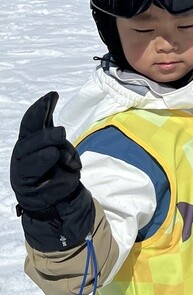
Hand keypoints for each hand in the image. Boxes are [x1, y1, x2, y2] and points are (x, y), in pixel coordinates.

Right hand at [10, 92, 93, 250]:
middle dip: (45, 138)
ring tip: (54, 154)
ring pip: (32, 166)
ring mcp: (23, 179)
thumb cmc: (50, 164)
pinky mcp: (32, 196)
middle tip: (62, 132)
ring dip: (46, 159)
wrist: (52, 199)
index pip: (29, 125)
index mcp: (26, 144)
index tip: (52, 97)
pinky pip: (50, 187)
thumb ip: (48, 121)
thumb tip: (52, 95)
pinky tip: (70, 180)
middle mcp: (20, 160)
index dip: (38, 112)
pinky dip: (64, 182)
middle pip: (29, 146)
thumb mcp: (51, 141)